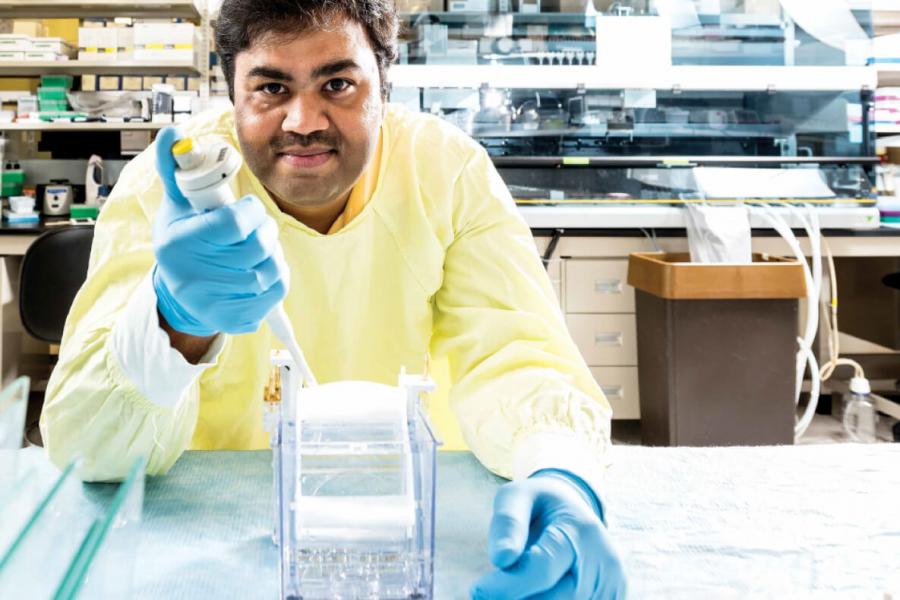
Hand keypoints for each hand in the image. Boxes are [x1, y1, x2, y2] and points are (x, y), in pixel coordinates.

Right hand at [152, 126, 287, 336]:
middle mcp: (193, 276)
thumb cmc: (184, 239)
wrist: (179, 293)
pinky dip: (278, 278)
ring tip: (261, 248)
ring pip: (270, 272)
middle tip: (260, 228)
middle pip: (257, 248)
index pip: (234, 224)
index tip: (248, 209)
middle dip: (267, 232)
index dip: (251, 212)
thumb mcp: (176, 204)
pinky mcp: (233, 320)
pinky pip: (275, 296)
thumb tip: (172, 132)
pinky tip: (263, 269)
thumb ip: (176, 167)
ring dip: (274, 255)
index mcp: (179, 242)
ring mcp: (213, 302)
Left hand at [472, 470, 625, 599]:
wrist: (574, 511)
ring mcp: (612, 587)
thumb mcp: (517, 497)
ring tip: (511, 589)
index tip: (477, 589)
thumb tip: (501, 558)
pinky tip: (533, 592)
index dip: (505, 586)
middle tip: (488, 592)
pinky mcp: (612, 599)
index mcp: (582, 531)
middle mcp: (604, 563)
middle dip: (514, 599)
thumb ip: (508, 523)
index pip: (541, 569)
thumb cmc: (538, 505)